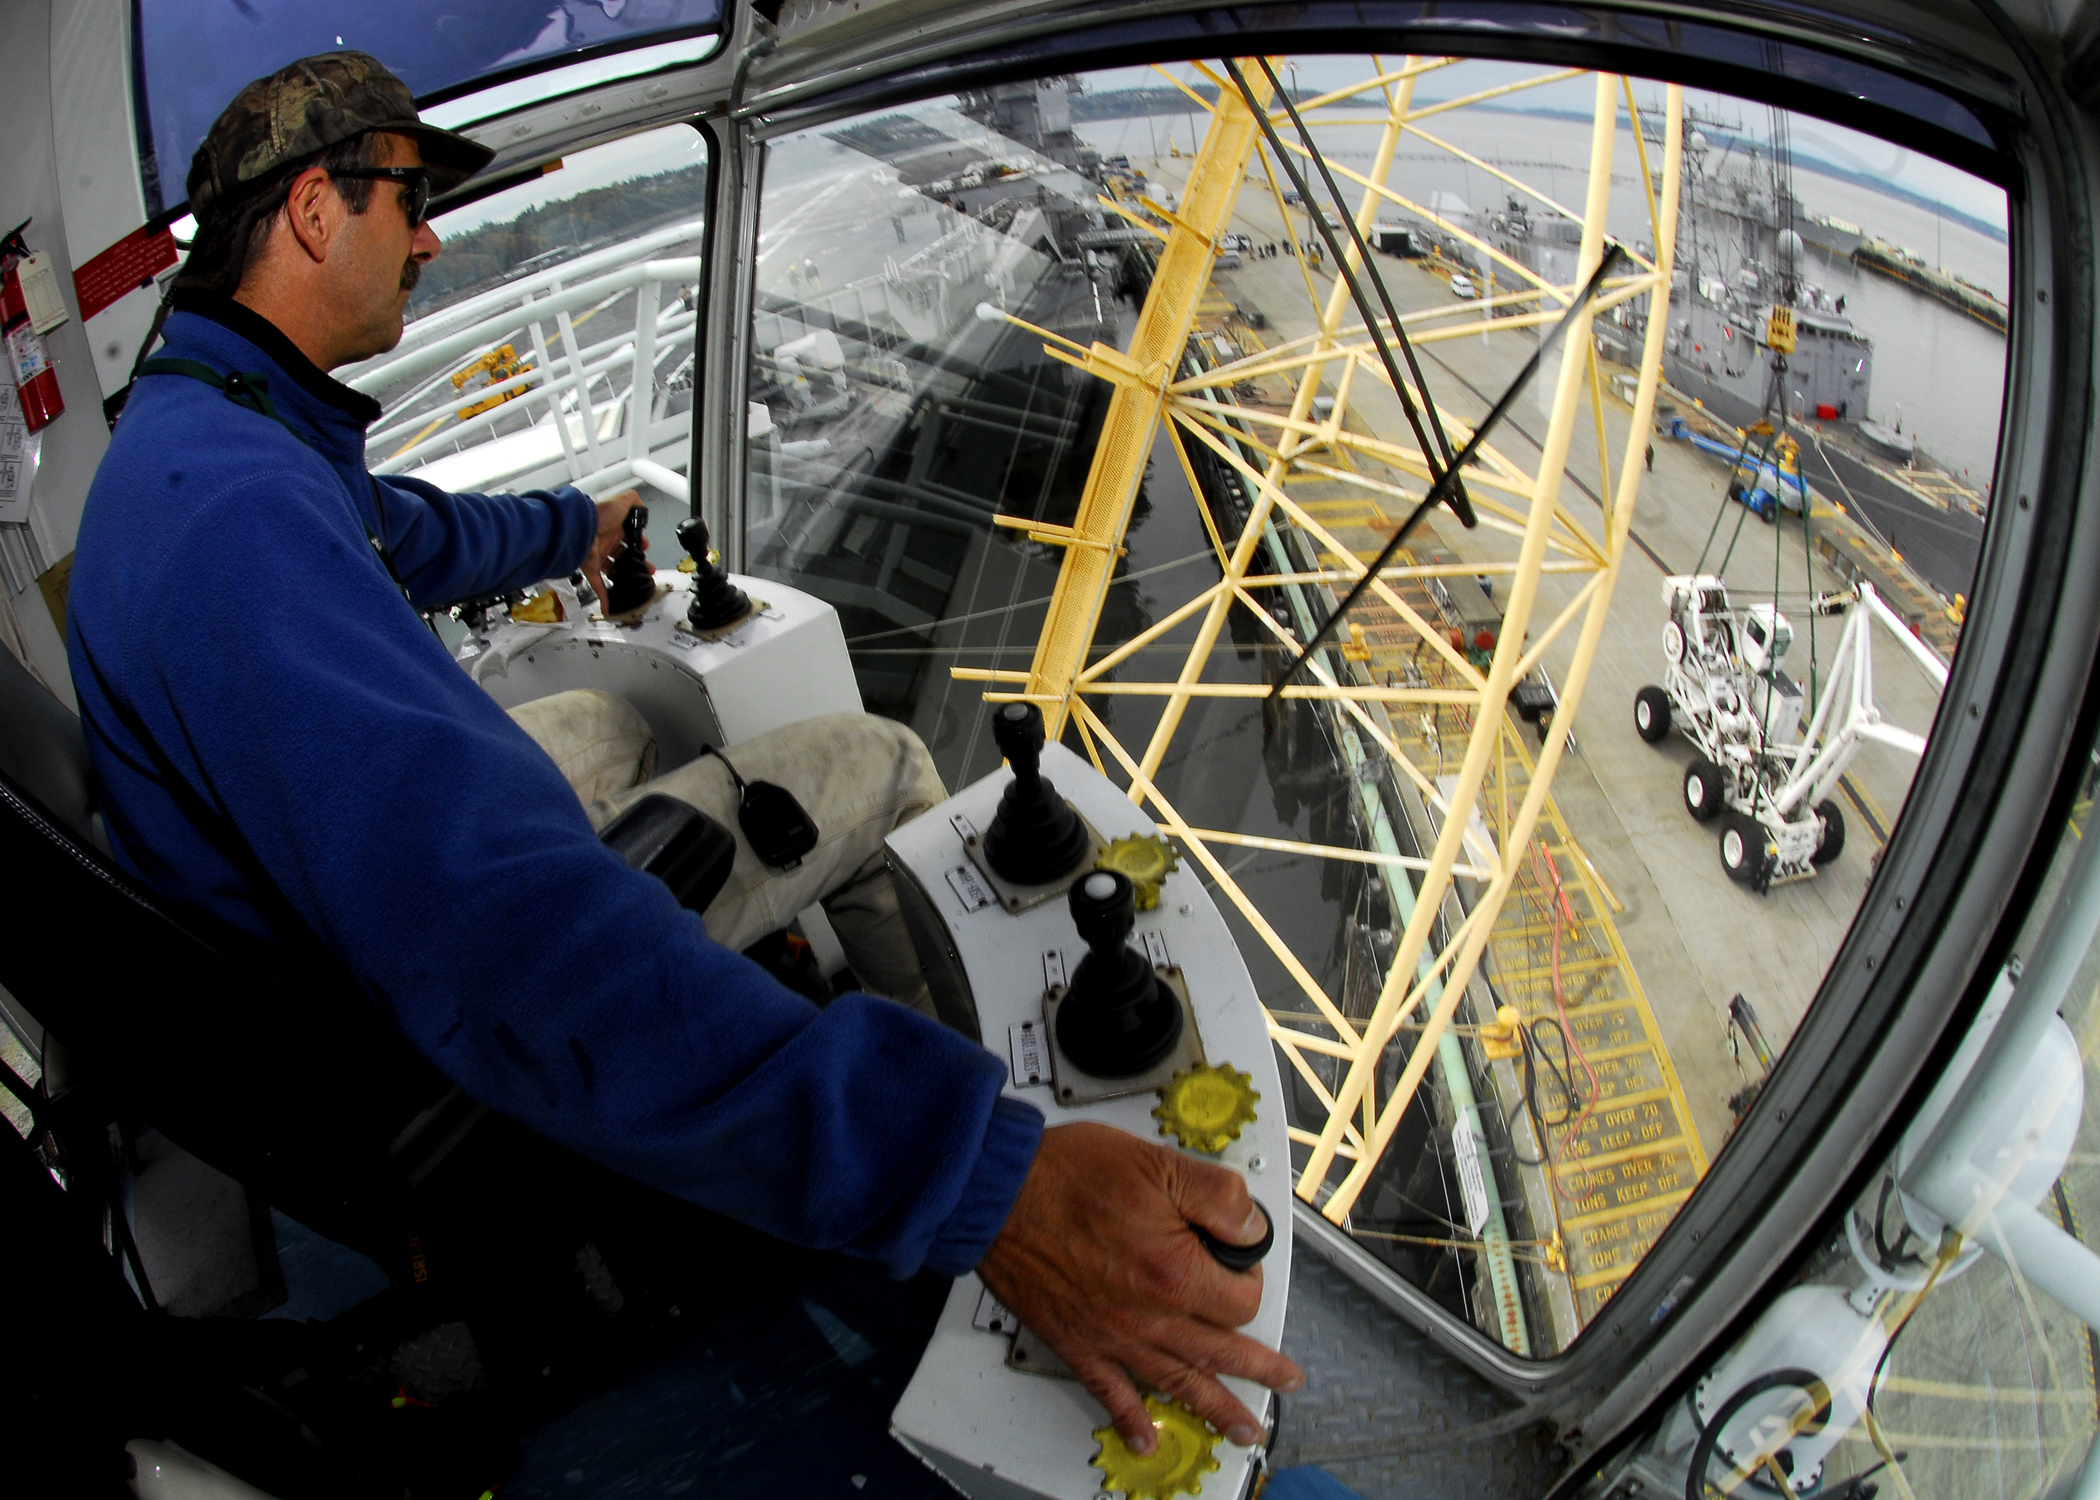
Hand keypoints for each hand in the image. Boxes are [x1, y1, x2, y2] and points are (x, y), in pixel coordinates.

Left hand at [584, 490, 642, 612]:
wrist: (580, 527)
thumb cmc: (598, 514)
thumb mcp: (622, 501)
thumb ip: (634, 501)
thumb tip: (641, 507)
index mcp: (613, 528)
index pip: (629, 538)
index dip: (639, 544)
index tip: (646, 548)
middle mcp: (605, 541)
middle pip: (624, 555)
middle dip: (637, 563)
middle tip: (647, 568)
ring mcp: (598, 556)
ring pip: (614, 570)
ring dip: (626, 577)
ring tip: (638, 583)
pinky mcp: (590, 568)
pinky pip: (598, 585)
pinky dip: (604, 597)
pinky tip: (610, 606)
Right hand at [976, 1123, 1302, 1455]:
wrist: (997, 1192)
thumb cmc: (1065, 1175)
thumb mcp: (1158, 1163)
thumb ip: (1216, 1196)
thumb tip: (1250, 1227)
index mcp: (1174, 1272)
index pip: (1240, 1301)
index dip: (1249, 1280)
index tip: (1241, 1265)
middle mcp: (1149, 1315)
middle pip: (1220, 1353)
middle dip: (1259, 1368)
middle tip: (1282, 1379)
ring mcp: (1113, 1335)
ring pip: (1179, 1382)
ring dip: (1216, 1408)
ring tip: (1241, 1428)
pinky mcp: (1077, 1343)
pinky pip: (1111, 1394)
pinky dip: (1131, 1420)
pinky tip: (1146, 1438)